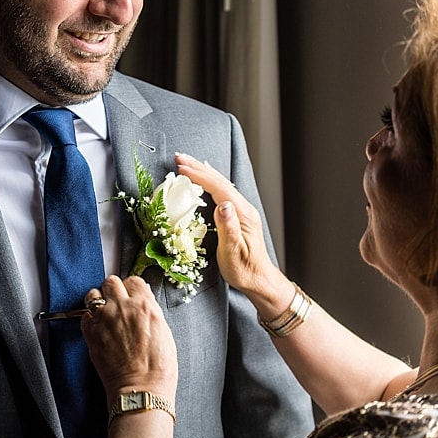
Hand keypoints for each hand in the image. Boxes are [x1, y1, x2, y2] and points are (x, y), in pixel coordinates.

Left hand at [80, 276, 177, 393]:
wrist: (141, 388)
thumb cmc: (158, 367)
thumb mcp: (164, 332)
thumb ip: (150, 313)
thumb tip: (142, 304)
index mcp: (145, 306)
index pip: (134, 281)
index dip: (132, 288)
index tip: (131, 295)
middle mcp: (122, 307)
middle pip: (111, 282)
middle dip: (114, 290)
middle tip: (116, 301)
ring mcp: (103, 318)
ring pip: (92, 294)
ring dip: (98, 300)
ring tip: (104, 312)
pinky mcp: (90, 332)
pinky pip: (84, 315)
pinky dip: (90, 319)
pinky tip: (98, 328)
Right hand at [175, 154, 291, 308]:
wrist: (259, 279)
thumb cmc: (245, 270)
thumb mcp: (233, 252)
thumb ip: (228, 227)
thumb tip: (222, 204)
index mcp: (242, 215)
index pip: (219, 188)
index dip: (200, 176)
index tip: (181, 168)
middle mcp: (243, 209)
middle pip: (220, 181)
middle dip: (199, 167)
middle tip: (179, 157)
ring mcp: (241, 212)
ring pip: (221, 185)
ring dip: (203, 172)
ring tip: (187, 163)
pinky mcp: (237, 216)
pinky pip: (221, 192)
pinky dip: (209, 182)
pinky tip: (203, 179)